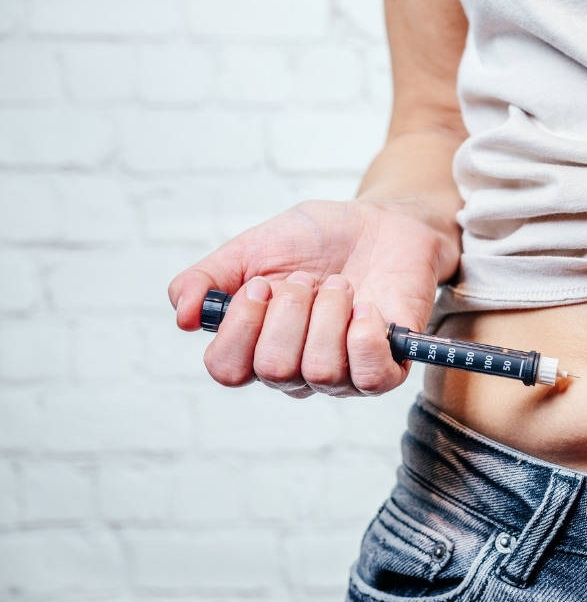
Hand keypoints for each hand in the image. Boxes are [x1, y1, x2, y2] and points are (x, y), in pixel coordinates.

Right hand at [167, 197, 460, 397]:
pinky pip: (371, 378)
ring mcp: (343, 374)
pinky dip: (365, 338)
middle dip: (291, 311)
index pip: (227, 370)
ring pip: (320, 371)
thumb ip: (206, 279)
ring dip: (330, 313)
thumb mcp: (251, 248)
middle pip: (273, 369)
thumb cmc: (317, 241)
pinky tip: (367, 308)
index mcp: (256, 345)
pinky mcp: (387, 368)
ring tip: (342, 284)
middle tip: (307, 278)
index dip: (240, 327)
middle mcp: (296, 370)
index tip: (261, 285)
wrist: (380, 223)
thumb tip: (183, 317)